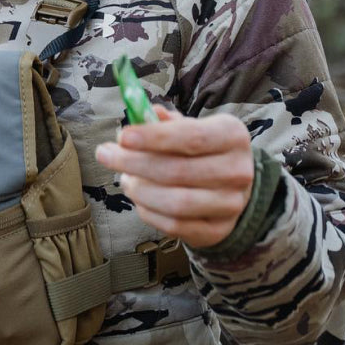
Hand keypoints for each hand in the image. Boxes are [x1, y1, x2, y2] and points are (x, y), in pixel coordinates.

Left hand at [94, 108, 253, 250]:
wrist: (229, 187)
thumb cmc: (201, 150)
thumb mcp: (189, 126)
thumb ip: (163, 121)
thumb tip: (140, 114)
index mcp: (232, 136)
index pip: (192, 137)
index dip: (154, 137)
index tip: (122, 136)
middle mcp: (238, 171)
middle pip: (178, 171)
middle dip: (133, 163)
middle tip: (106, 155)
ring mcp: (231, 204)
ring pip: (175, 203)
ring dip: (140, 190)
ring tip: (125, 179)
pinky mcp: (218, 231)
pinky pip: (175, 226)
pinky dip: (148, 212)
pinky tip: (139, 199)